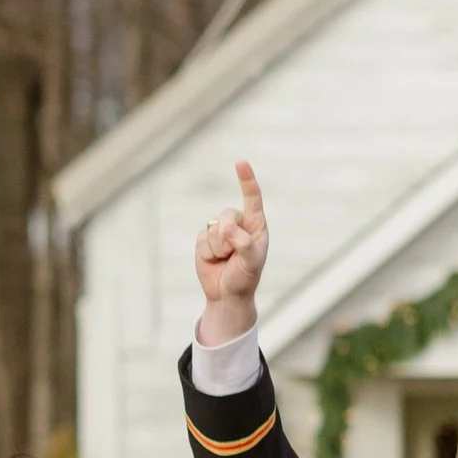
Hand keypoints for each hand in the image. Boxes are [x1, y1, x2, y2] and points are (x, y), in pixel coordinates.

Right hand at [195, 157, 267, 341]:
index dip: (246, 180)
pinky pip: (201, 238)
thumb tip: (227, 229)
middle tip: (232, 253)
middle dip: (227, 234)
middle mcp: (239, 224)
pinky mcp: (205, 239)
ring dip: (218, 248)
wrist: (227, 294)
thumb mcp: (251, 263)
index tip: (240, 163)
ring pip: (213, 228)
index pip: (252, 198)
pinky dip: (207, 253)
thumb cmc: (245, 277)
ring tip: (226, 260)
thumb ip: (244, 245)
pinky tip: (214, 261)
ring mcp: (220, 231)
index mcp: (256, 225)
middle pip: (227, 214)